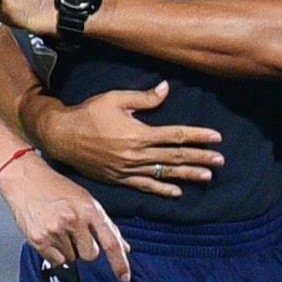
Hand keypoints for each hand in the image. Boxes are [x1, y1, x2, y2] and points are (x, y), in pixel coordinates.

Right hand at [0, 156, 130, 281]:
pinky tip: (49, 235)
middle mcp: (74, 220)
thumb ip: (106, 225)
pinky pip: (56, 261)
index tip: (124, 277)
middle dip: (85, 249)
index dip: (119, 263)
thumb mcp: (86, 200)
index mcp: (90, 210)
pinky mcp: (39, 239)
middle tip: (74, 233)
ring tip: (58, 229)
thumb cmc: (57, 188)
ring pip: (72, 259)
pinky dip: (54, 253)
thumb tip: (124, 248)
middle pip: (90, 255)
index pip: (110, 242)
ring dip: (68, 249)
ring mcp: (55, 230)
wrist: (25, 179)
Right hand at [28, 81, 222, 198]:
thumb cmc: (88, 113)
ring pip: (165, 173)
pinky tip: (177, 193)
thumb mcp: (116, 99)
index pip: (176, 135)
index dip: (198, 136)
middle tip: (221, 160)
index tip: (217, 138)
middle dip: (200, 158)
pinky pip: (145, 186)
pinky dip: (162, 190)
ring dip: (187, 175)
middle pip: (176, 156)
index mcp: (139, 133)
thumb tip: (166, 88)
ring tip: (207, 176)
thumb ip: (144, 98)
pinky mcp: (120, 178)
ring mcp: (129, 169)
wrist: (61, 136)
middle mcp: (137, 154)